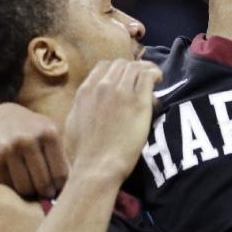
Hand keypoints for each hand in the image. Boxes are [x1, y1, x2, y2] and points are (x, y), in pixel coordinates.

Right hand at [0, 103, 68, 197]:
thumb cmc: (33, 130)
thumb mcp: (52, 133)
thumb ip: (63, 155)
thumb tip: (72, 187)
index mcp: (49, 133)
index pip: (60, 174)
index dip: (61, 187)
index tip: (59, 189)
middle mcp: (28, 139)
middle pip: (43, 183)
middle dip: (46, 192)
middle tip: (47, 193)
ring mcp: (9, 148)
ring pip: (25, 187)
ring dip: (30, 192)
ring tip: (33, 187)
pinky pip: (9, 184)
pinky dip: (14, 186)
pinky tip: (17, 178)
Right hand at [65, 59, 161, 182]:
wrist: (96, 166)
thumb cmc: (83, 154)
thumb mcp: (73, 124)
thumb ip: (81, 108)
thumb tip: (88, 104)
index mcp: (85, 92)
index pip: (103, 66)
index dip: (116, 70)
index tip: (124, 79)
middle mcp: (102, 87)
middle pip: (121, 64)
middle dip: (132, 69)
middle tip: (141, 80)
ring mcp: (120, 93)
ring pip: (135, 67)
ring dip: (146, 70)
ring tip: (154, 79)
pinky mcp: (138, 102)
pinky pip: (148, 76)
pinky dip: (155, 75)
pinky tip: (158, 81)